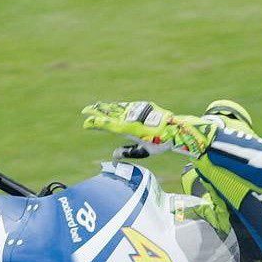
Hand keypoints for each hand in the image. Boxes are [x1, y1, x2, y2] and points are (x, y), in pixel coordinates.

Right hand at [81, 101, 214, 156]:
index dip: (96, 124)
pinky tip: (115, 106)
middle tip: (85, 110)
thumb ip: (128, 152)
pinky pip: (127, 106)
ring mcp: (137, 110)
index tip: (86, 124)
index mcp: (128, 129)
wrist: (176, 130)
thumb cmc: (160, 143)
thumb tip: (114, 155)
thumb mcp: (143, 151)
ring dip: (107, 107)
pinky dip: (119, 106)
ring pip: (118, 108)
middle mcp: (131, 118)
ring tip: (97, 106)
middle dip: (97, 111)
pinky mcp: (144, 106)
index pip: (108, 125)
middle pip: (110, 113)